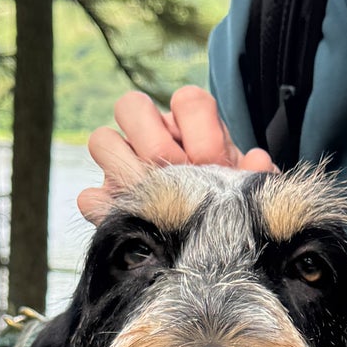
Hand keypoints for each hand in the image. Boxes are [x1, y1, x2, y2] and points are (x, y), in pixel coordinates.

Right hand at [77, 86, 276, 224]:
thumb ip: (254, 176)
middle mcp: (150, 134)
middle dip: (158, 144)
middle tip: (179, 177)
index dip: (201, 128)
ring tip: (155, 198)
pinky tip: (138, 223)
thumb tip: (257, 161)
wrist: (210, 246)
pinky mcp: (104, 202)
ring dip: (126, 169)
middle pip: (131, 106)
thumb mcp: (246, 192)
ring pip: (102, 140)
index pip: (188, 100)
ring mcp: (121, 165)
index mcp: (189, 123)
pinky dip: (108, 210)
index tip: (213, 162)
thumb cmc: (229, 205)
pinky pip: (89, 198)